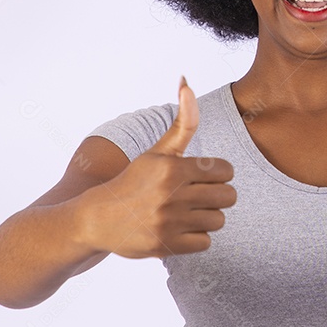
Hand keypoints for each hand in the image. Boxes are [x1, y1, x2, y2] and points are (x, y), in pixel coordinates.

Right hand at [79, 77, 235, 258]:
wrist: (98, 218)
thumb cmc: (135, 181)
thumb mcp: (158, 151)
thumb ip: (183, 122)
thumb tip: (187, 81)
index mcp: (173, 167)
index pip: (226, 171)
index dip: (218, 174)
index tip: (202, 177)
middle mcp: (171, 194)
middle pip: (228, 196)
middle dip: (217, 195)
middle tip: (197, 196)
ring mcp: (168, 221)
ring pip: (218, 220)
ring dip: (206, 217)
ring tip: (186, 213)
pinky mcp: (166, 246)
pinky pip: (206, 242)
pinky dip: (196, 237)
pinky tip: (179, 229)